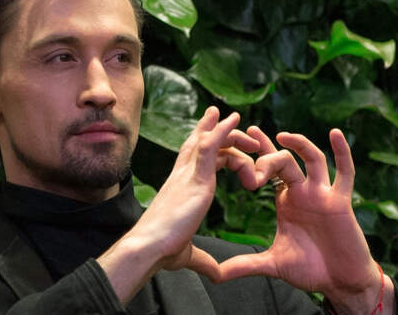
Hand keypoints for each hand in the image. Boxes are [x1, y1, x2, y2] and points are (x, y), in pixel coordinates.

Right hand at [136, 106, 258, 276]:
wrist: (150, 247)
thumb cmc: (162, 249)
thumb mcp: (188, 252)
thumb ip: (205, 260)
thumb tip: (217, 275)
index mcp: (179, 186)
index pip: (193, 156)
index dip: (206, 141)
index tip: (217, 130)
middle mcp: (181, 174)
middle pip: (200, 142)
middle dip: (220, 132)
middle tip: (243, 133)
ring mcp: (187, 173)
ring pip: (208, 140)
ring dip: (229, 133)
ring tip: (247, 131)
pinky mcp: (195, 177)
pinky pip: (210, 145)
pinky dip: (222, 130)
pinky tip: (235, 120)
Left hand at [219, 127, 393, 313]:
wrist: (341, 284)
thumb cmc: (310, 270)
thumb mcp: (273, 264)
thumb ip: (246, 264)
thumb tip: (218, 275)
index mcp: (285, 200)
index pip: (268, 170)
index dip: (254, 156)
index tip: (236, 146)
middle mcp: (303, 192)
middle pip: (284, 161)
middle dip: (268, 157)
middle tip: (251, 158)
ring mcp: (323, 194)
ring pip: (312, 159)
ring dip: (299, 145)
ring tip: (282, 135)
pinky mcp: (341, 202)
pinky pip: (345, 173)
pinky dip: (342, 152)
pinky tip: (334, 133)